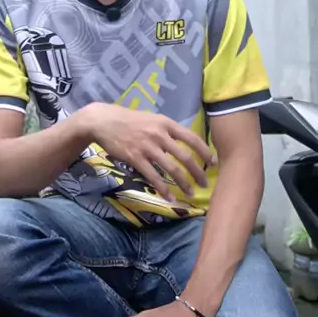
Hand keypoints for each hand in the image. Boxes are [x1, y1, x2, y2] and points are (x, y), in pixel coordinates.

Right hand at [81, 103, 215, 200]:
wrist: (104, 121)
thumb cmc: (130, 120)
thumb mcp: (152, 119)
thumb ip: (167, 130)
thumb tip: (184, 143)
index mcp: (165, 123)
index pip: (191, 137)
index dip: (204, 151)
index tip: (213, 163)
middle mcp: (159, 134)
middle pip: (184, 156)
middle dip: (197, 172)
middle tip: (204, 184)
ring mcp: (147, 147)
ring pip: (171, 168)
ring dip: (183, 183)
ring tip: (190, 193)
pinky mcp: (135, 158)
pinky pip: (153, 176)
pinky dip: (163, 189)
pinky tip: (169, 197)